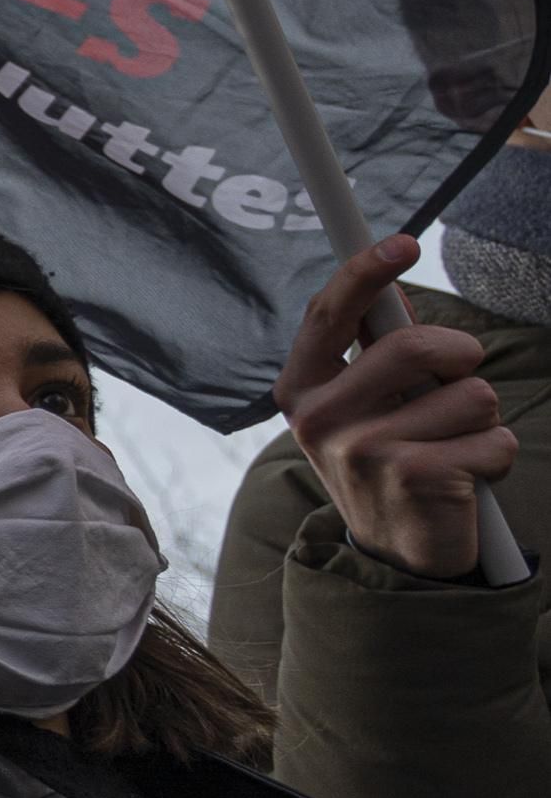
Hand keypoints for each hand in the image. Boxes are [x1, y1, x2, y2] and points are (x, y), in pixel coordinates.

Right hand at [279, 232, 518, 581]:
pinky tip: (463, 481)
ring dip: (482, 421)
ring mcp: (365, 450)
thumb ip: (372, 352)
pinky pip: (495, 439)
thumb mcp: (364, 406)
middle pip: (419, 345)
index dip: (366, 271)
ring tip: (451, 449)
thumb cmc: (387, 462)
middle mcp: (322, 419)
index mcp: (302, 390)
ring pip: (473, 394)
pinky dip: (494, 458)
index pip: (330, 315)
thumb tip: (390, 287)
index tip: (403, 242)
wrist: (394, 555)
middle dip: (460, 361)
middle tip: (450, 392)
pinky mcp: (416, 477)